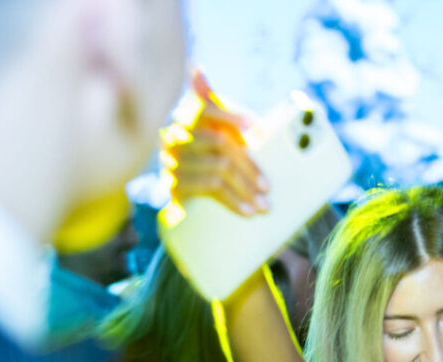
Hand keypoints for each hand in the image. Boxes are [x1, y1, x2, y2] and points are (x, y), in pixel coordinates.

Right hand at [160, 69, 269, 215]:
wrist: (189, 198)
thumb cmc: (211, 155)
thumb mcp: (218, 129)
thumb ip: (213, 102)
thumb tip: (195, 69)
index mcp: (189, 118)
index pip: (207, 108)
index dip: (230, 114)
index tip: (256, 127)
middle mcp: (176, 136)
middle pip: (220, 143)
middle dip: (250, 166)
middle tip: (269, 187)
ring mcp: (173, 161)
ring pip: (218, 168)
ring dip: (245, 188)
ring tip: (264, 204)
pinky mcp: (174, 185)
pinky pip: (207, 188)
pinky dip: (231, 200)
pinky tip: (246, 211)